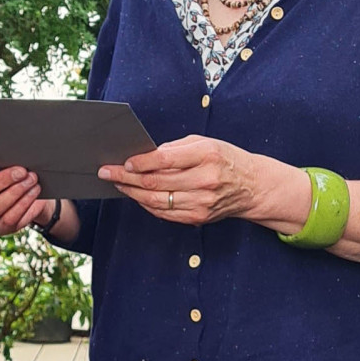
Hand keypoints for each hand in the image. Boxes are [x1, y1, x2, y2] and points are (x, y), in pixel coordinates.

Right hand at [0, 158, 51, 235]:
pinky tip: (34, 192)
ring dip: (16, 193)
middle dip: (1, 181)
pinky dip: (24, 205)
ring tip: (32, 180)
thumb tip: (2, 142)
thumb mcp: (0, 158)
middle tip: (21, 171)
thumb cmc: (10, 168)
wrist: (28, 189)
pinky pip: (8, 220)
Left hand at [97, 135, 261, 223]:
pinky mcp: (198, 217)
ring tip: (118, 183)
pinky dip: (146, 204)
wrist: (252, 186)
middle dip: (126, 178)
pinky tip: (136, 195)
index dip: (140, 163)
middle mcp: (205, 181)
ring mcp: (202, 202)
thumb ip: (174, 149)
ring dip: (132, 192)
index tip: (122, 162)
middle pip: (156, 183)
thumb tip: (143, 156)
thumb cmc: (224, 159)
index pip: (165, 161)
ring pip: (156, 201)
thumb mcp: (204, 143)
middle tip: (107, 172)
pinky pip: (165, 213)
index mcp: (207, 156)